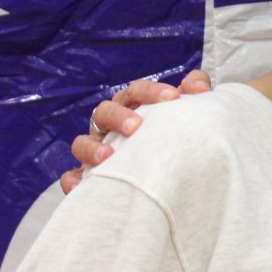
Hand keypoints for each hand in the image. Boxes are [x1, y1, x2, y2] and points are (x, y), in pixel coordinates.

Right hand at [59, 69, 213, 192]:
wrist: (162, 175)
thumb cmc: (169, 136)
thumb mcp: (182, 114)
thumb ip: (193, 93)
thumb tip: (200, 86)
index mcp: (130, 107)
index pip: (136, 92)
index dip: (152, 92)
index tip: (174, 97)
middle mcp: (108, 126)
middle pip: (104, 111)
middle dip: (118, 116)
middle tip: (136, 126)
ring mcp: (94, 151)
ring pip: (81, 143)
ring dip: (91, 148)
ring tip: (108, 156)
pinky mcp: (87, 177)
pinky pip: (71, 177)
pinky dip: (74, 180)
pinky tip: (82, 185)